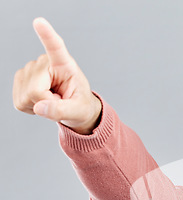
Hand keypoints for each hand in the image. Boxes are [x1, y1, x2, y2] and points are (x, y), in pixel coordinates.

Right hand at [13, 17, 101, 134]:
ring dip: (40, 106)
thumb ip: (62, 110)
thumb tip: (39, 108)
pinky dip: (32, 108)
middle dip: (48, 103)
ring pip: (26, 97)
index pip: (55, 48)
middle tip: (61, 101)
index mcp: (64, 64)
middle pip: (35, 91)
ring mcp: (28, 70)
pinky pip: (20, 102)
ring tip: (53, 100)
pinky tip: (43, 102)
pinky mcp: (20, 80)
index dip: (46, 35)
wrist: (74, 108)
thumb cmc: (80, 104)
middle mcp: (43, 63)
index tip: (39, 22)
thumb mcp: (79, 111)